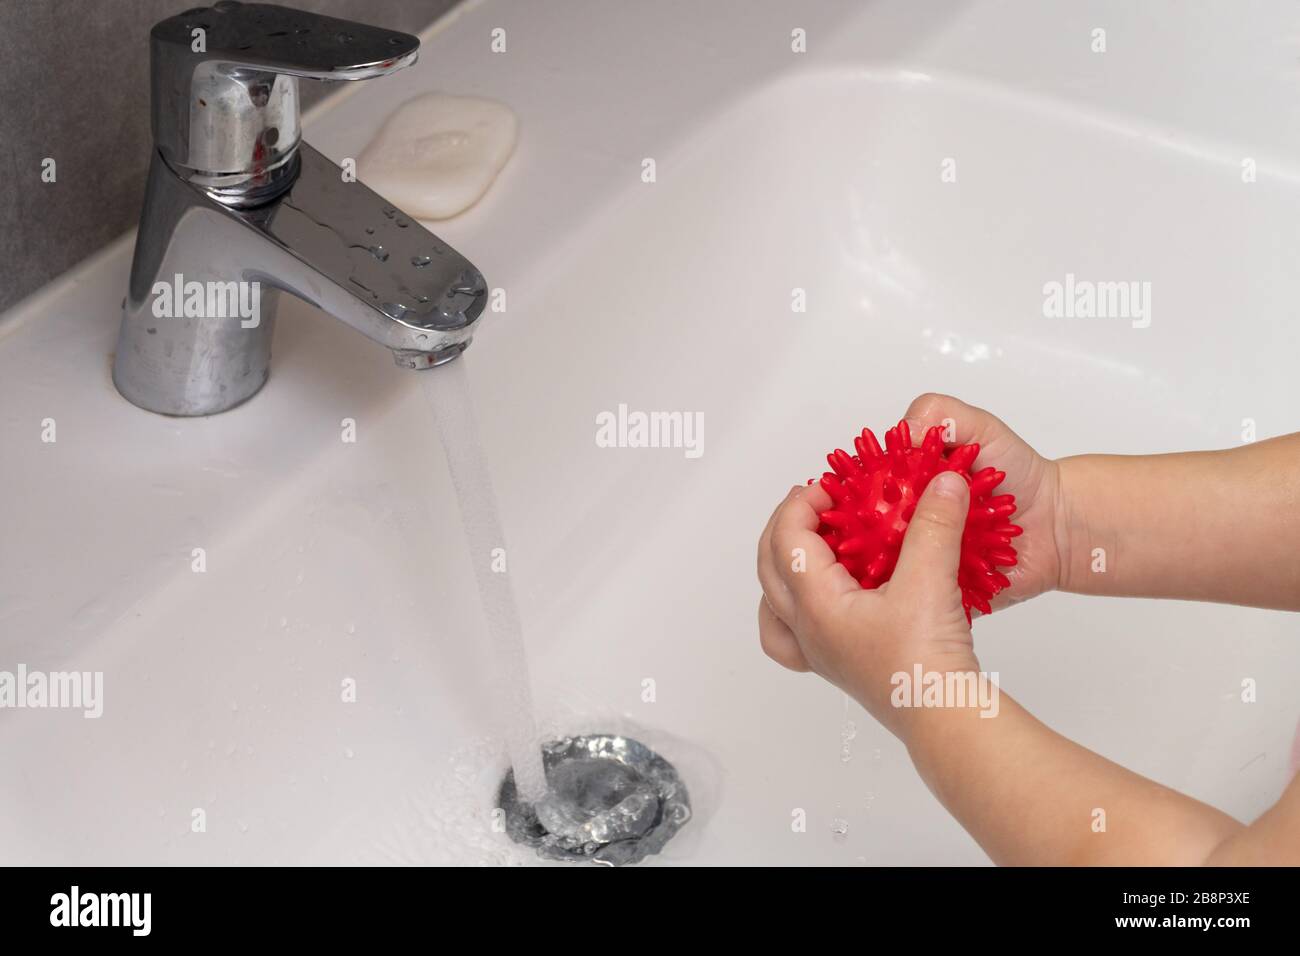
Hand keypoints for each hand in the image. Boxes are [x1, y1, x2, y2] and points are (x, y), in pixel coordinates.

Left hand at [755, 394, 1061, 735]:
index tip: (829, 486)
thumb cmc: (926, 662)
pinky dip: (792, 609)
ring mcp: (818, 653)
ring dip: (780, 567)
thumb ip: (935, 525)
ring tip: (806, 545)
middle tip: (816, 503)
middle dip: (786, 527)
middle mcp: (806, 631)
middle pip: (769, 566)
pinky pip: (791, 635)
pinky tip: (819, 599)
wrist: (944, 719)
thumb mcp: (931, 581)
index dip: (801, 504)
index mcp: (816, 605)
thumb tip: (943, 482)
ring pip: (772, 604)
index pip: (786, 540)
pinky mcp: (838, 666)